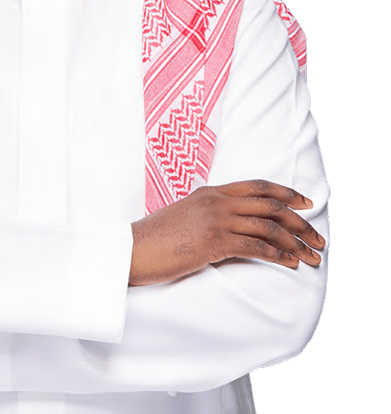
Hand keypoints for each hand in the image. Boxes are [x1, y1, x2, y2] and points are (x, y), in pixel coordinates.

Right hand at [129, 179, 325, 285]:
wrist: (131, 248)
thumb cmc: (155, 237)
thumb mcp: (184, 216)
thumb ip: (207, 213)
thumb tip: (230, 224)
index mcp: (209, 192)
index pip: (256, 186)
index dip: (285, 193)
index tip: (305, 203)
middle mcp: (215, 201)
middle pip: (269, 205)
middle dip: (299, 221)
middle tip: (318, 237)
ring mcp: (214, 220)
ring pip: (267, 227)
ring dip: (295, 242)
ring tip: (311, 256)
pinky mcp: (213, 242)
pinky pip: (255, 247)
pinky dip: (278, 255)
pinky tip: (290, 263)